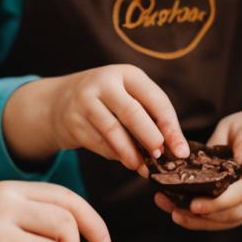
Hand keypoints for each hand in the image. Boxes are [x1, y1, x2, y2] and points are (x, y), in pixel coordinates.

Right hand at [5, 65, 188, 172]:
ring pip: (113, 131)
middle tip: (161, 158)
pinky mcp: (73, 122)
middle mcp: (105, 83)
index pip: (155, 99)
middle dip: (150, 138)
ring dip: (131, 153)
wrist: (60, 102)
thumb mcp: (127, 95)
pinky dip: (114, 155)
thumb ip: (149, 116)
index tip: (181, 150)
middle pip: (132, 112)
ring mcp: (85, 101)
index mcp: (127, 74)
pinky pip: (98, 142)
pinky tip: (125, 161)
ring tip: (143, 167)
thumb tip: (173, 149)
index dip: (170, 127)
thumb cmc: (107, 101)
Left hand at [153, 104, 241, 230]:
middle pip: (237, 212)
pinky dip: (206, 221)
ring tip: (175, 214)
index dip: (220, 201)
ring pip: (230, 221)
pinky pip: (227, 220)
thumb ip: (239, 143)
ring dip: (202, 222)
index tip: (195, 204)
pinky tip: (184, 215)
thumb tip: (231, 160)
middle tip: (177, 211)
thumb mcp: (241, 126)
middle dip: (206, 216)